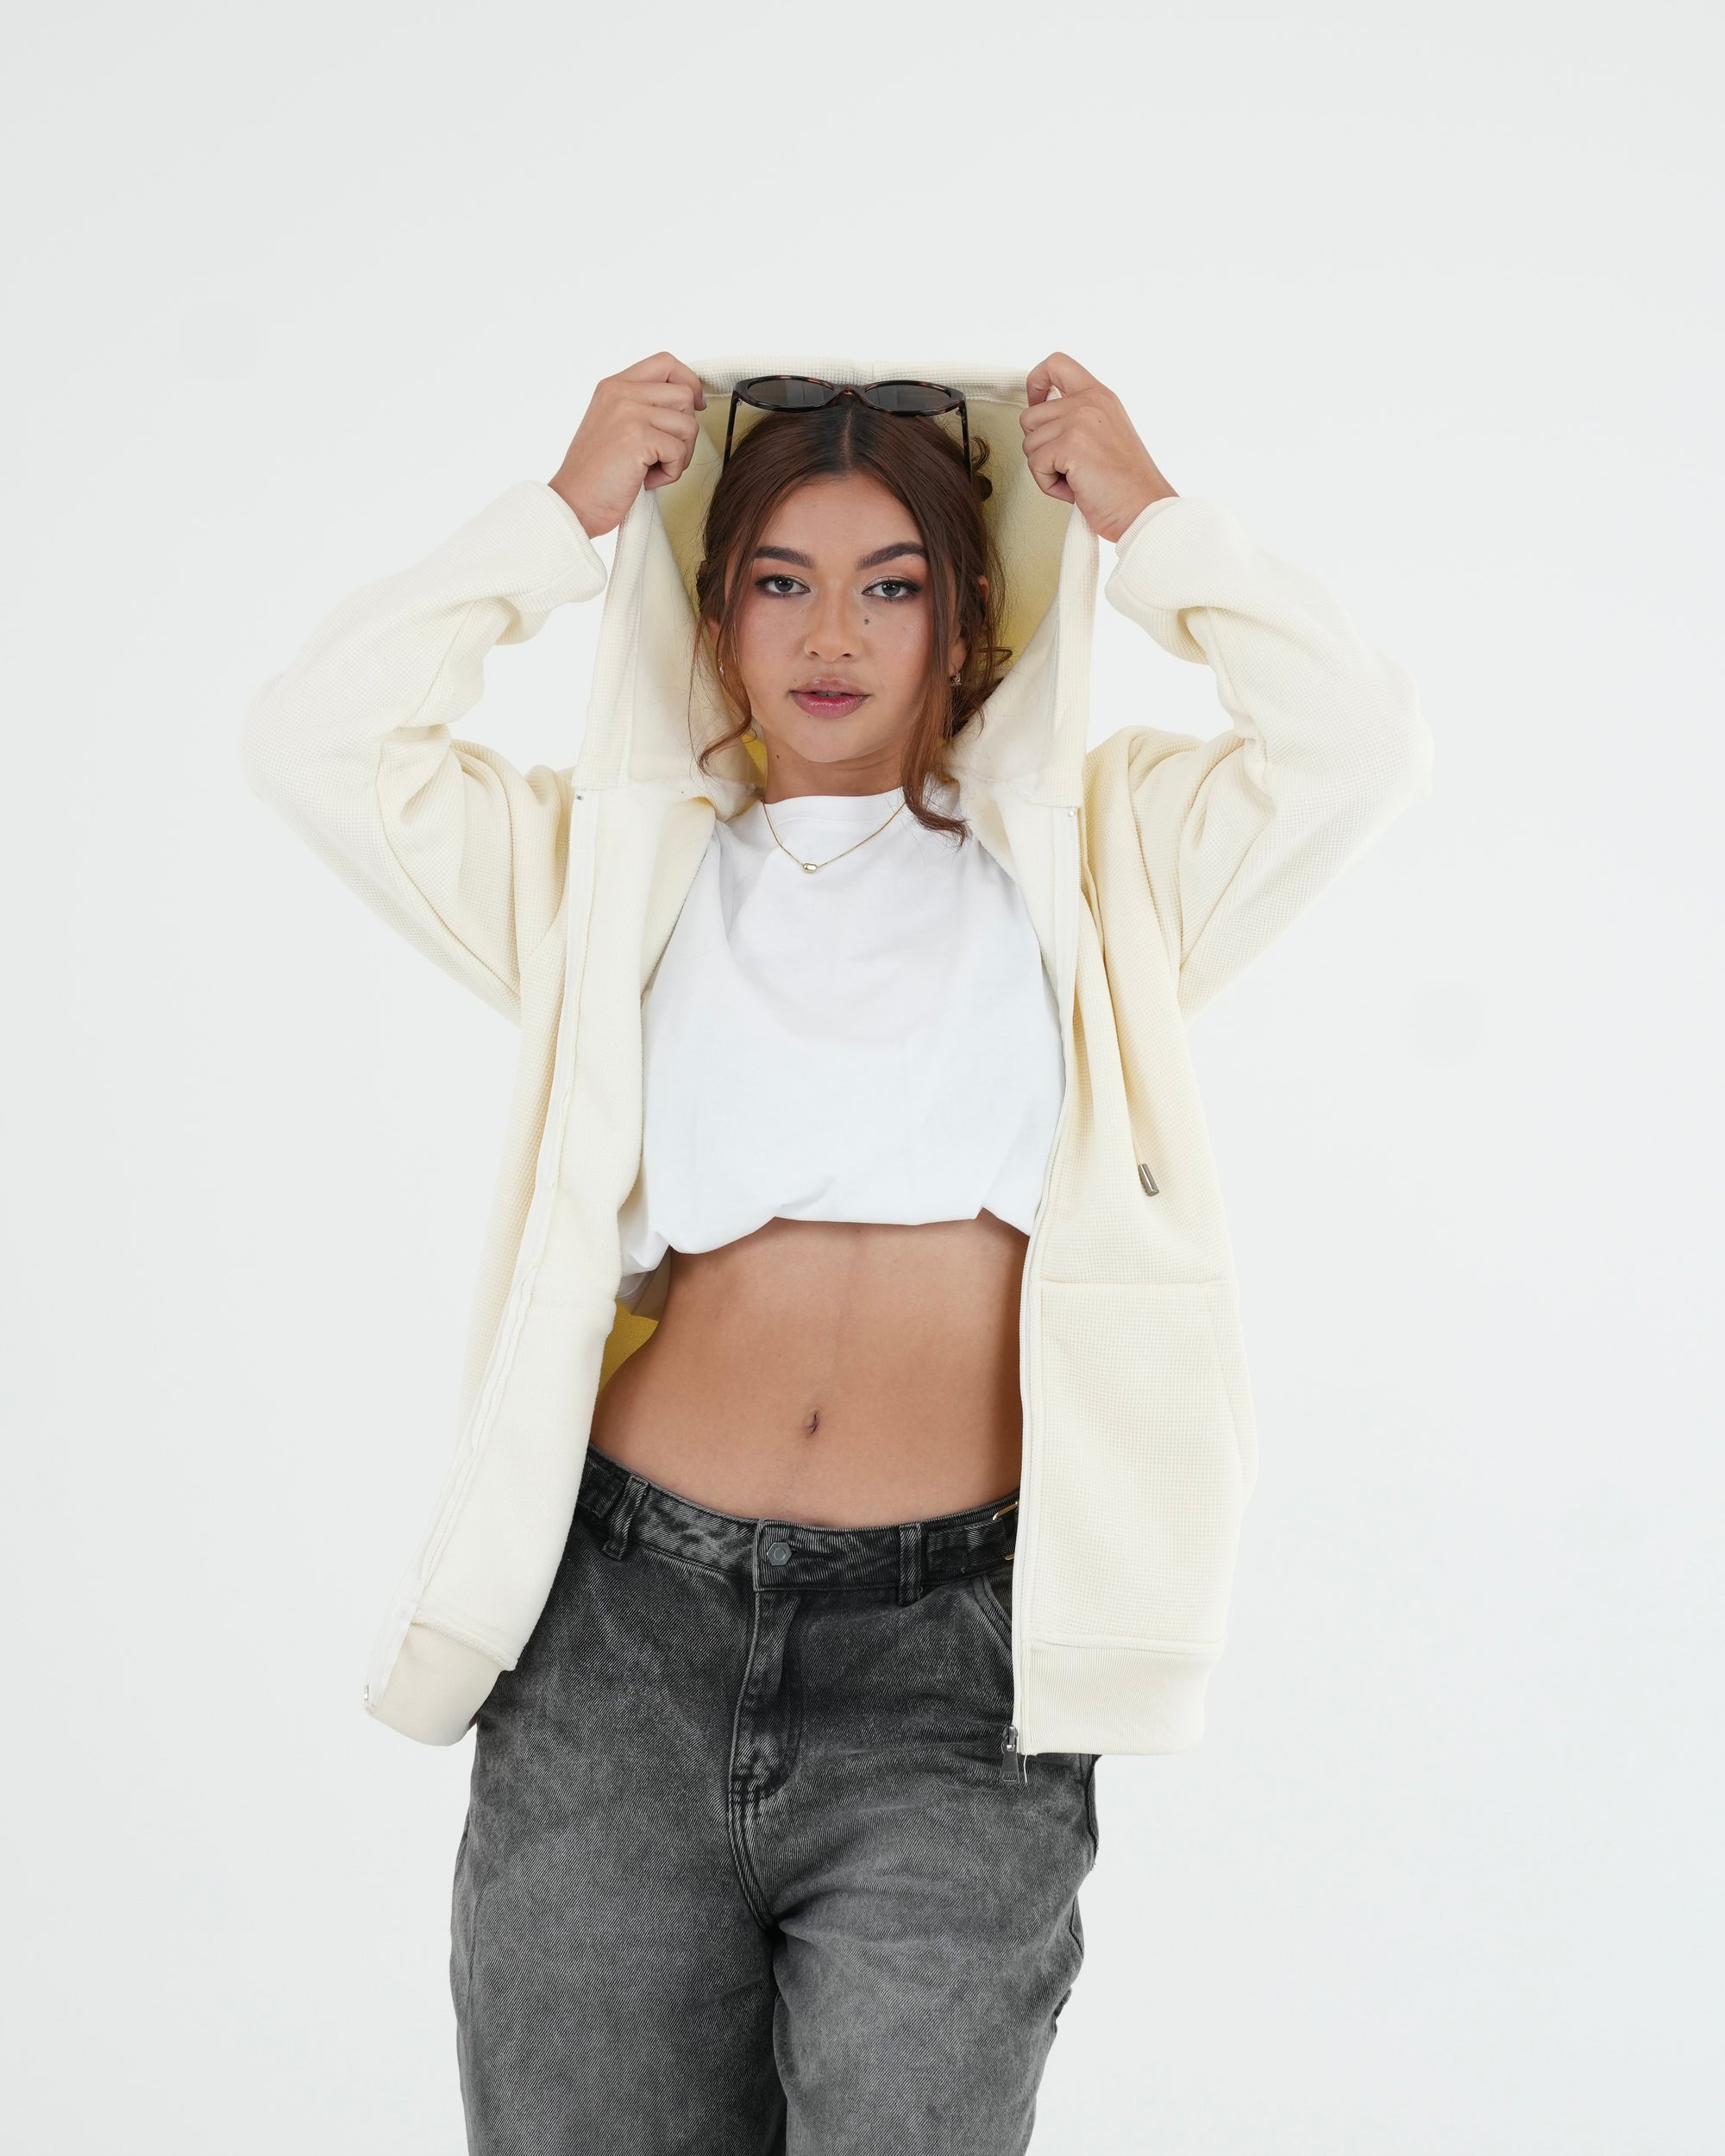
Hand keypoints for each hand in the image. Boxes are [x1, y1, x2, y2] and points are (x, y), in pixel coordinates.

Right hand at [549, 352, 707, 538]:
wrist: (573, 503)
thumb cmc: (594, 475)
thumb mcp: (613, 425)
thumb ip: (640, 407)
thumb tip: (686, 403)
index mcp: (614, 386)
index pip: (665, 363)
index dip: (689, 382)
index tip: (696, 405)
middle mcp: (621, 393)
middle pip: (684, 395)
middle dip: (686, 430)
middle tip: (665, 454)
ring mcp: (629, 413)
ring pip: (688, 425)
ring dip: (680, 455)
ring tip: (654, 468)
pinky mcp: (638, 438)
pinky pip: (679, 451)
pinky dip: (671, 473)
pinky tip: (646, 480)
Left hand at [1020, 353, 1177, 543]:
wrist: (1143, 508)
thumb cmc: (1126, 483)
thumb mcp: (1106, 432)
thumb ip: (1078, 417)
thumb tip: (1043, 418)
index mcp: (1099, 396)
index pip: (1056, 364)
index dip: (1036, 383)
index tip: (1036, 402)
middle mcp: (1089, 402)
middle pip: (1030, 417)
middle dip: (1040, 447)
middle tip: (1068, 465)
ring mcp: (1079, 421)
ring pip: (1029, 444)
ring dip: (1046, 469)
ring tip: (1076, 478)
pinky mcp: (1070, 445)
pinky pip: (1035, 465)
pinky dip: (1049, 485)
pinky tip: (1075, 488)